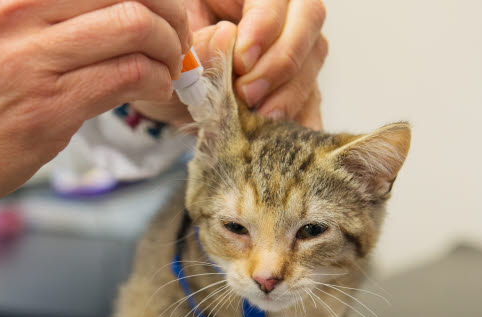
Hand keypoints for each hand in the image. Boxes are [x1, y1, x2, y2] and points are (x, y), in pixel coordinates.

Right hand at [0, 0, 189, 262]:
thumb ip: (27, 8)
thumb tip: (94, 9)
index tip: (159, 5)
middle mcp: (13, 7)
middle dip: (171, 10)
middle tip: (175, 34)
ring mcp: (30, 58)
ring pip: (136, 24)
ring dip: (170, 47)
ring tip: (167, 66)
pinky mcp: (45, 109)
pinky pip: (128, 76)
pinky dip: (158, 81)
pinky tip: (154, 91)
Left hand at [133, 0, 326, 128]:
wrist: (168, 92)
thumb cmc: (170, 58)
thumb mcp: (174, 49)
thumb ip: (197, 43)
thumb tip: (226, 40)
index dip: (265, 25)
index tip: (241, 61)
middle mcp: (279, 13)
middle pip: (308, 17)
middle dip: (281, 60)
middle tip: (248, 93)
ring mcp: (294, 47)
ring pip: (313, 57)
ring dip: (289, 92)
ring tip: (259, 118)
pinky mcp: (299, 83)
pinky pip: (312, 99)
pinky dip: (300, 119)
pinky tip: (282, 138)